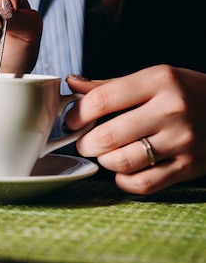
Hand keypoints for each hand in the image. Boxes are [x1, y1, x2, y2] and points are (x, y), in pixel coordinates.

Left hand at [65, 65, 205, 193]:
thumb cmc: (187, 93)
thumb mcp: (153, 79)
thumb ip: (110, 86)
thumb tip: (72, 85)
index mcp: (159, 81)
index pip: (101, 100)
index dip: (77, 115)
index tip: (72, 121)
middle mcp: (172, 110)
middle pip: (107, 136)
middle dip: (86, 143)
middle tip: (86, 141)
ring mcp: (183, 140)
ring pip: (122, 161)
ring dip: (104, 161)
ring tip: (107, 154)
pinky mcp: (190, 166)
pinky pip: (143, 183)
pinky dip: (124, 181)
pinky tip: (124, 170)